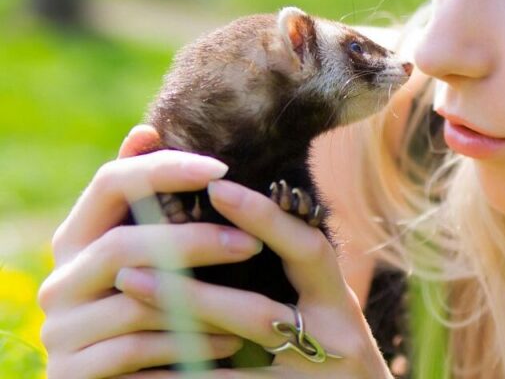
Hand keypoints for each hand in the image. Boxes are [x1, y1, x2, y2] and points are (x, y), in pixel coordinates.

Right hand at [38, 125, 256, 376]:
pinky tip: (230, 343)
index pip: (109, 183)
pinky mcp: (74, 374)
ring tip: (256, 303)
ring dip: (202, 302)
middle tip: (251, 242)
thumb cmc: (150, 307)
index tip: (222, 169)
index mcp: (77, 239)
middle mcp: (60, 280)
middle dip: (193, 241)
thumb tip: (146, 131)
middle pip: (123, 243)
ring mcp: (60, 330)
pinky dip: (188, 345)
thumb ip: (147, 204)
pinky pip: (136, 352)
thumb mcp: (150, 255)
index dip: (163, 169)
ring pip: (136, 302)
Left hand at [103, 147, 392, 376]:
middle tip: (129, 272)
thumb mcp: (327, 311)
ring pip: (229, 365)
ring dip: (168, 346)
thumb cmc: (332, 356)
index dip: (266, 218)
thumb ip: (293, 272)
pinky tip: (132, 377)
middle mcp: (333, 342)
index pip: (308, 250)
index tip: (217, 188)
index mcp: (339, 303)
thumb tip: (230, 211)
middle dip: (190, 293)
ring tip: (121, 332)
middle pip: (256, 315)